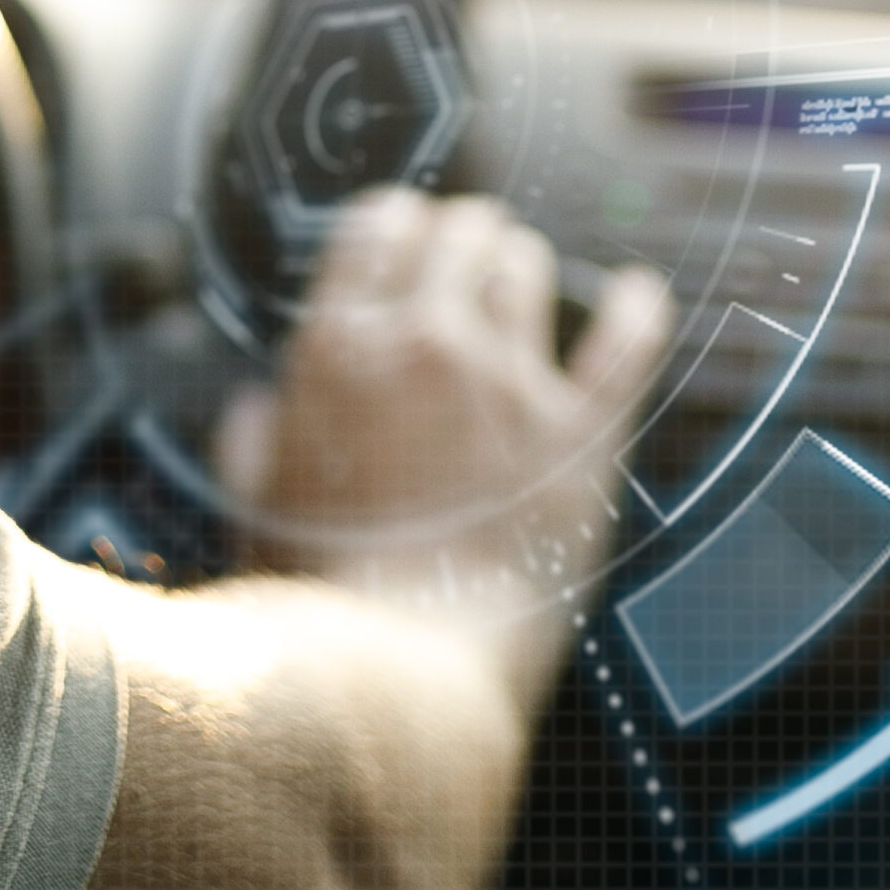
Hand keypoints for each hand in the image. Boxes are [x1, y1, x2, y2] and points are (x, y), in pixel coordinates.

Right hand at [214, 188, 672, 716]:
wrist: (402, 668)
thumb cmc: (318, 600)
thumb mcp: (252, 509)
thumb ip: (249, 443)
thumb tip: (252, 408)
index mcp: (336, 351)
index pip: (373, 230)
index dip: (393, 221)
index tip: (404, 228)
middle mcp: (423, 344)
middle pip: (456, 236)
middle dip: (461, 235)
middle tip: (470, 245)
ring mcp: (509, 384)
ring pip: (527, 268)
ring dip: (522, 261)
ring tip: (525, 268)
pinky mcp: (581, 435)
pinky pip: (625, 343)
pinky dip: (637, 308)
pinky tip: (641, 294)